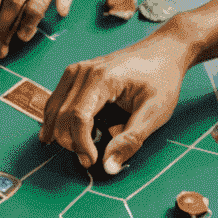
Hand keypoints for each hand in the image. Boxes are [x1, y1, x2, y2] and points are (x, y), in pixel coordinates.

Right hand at [40, 29, 193, 170]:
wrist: (164, 51)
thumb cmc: (162, 78)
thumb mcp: (155, 111)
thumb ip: (131, 139)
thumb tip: (108, 166)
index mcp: (102, 78)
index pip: (78, 117)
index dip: (81, 144)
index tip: (92, 161)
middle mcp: (83, 71)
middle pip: (61, 115)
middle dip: (70, 142)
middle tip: (89, 160)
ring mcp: (77, 70)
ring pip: (53, 108)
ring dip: (60, 133)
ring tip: (79, 150)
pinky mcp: (76, 73)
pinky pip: (56, 100)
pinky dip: (56, 120)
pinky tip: (59, 135)